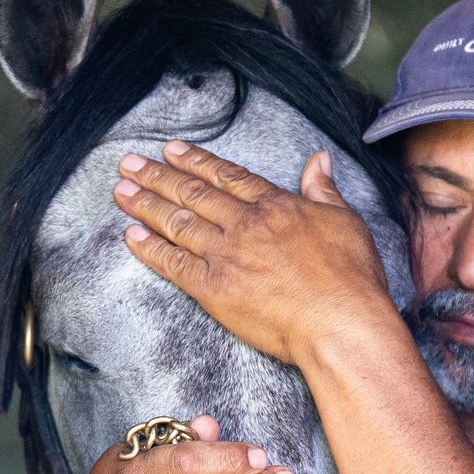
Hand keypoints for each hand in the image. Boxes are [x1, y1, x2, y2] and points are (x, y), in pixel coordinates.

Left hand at [113, 143, 390, 366]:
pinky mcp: (214, 290)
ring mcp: (227, 255)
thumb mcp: (346, 222)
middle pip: (193, 193)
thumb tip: (319, 161)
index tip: (174, 150)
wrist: (341, 323)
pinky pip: (174, 264)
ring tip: (121, 190)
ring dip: (146, 204)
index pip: (227, 177)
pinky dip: (151, 249)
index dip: (197, 161)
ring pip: (178, 222)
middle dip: (158, 175)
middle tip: (130, 163)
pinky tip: (131, 236)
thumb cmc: (352, 279)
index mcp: (276, 205)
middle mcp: (245, 224)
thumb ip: (324, 191)